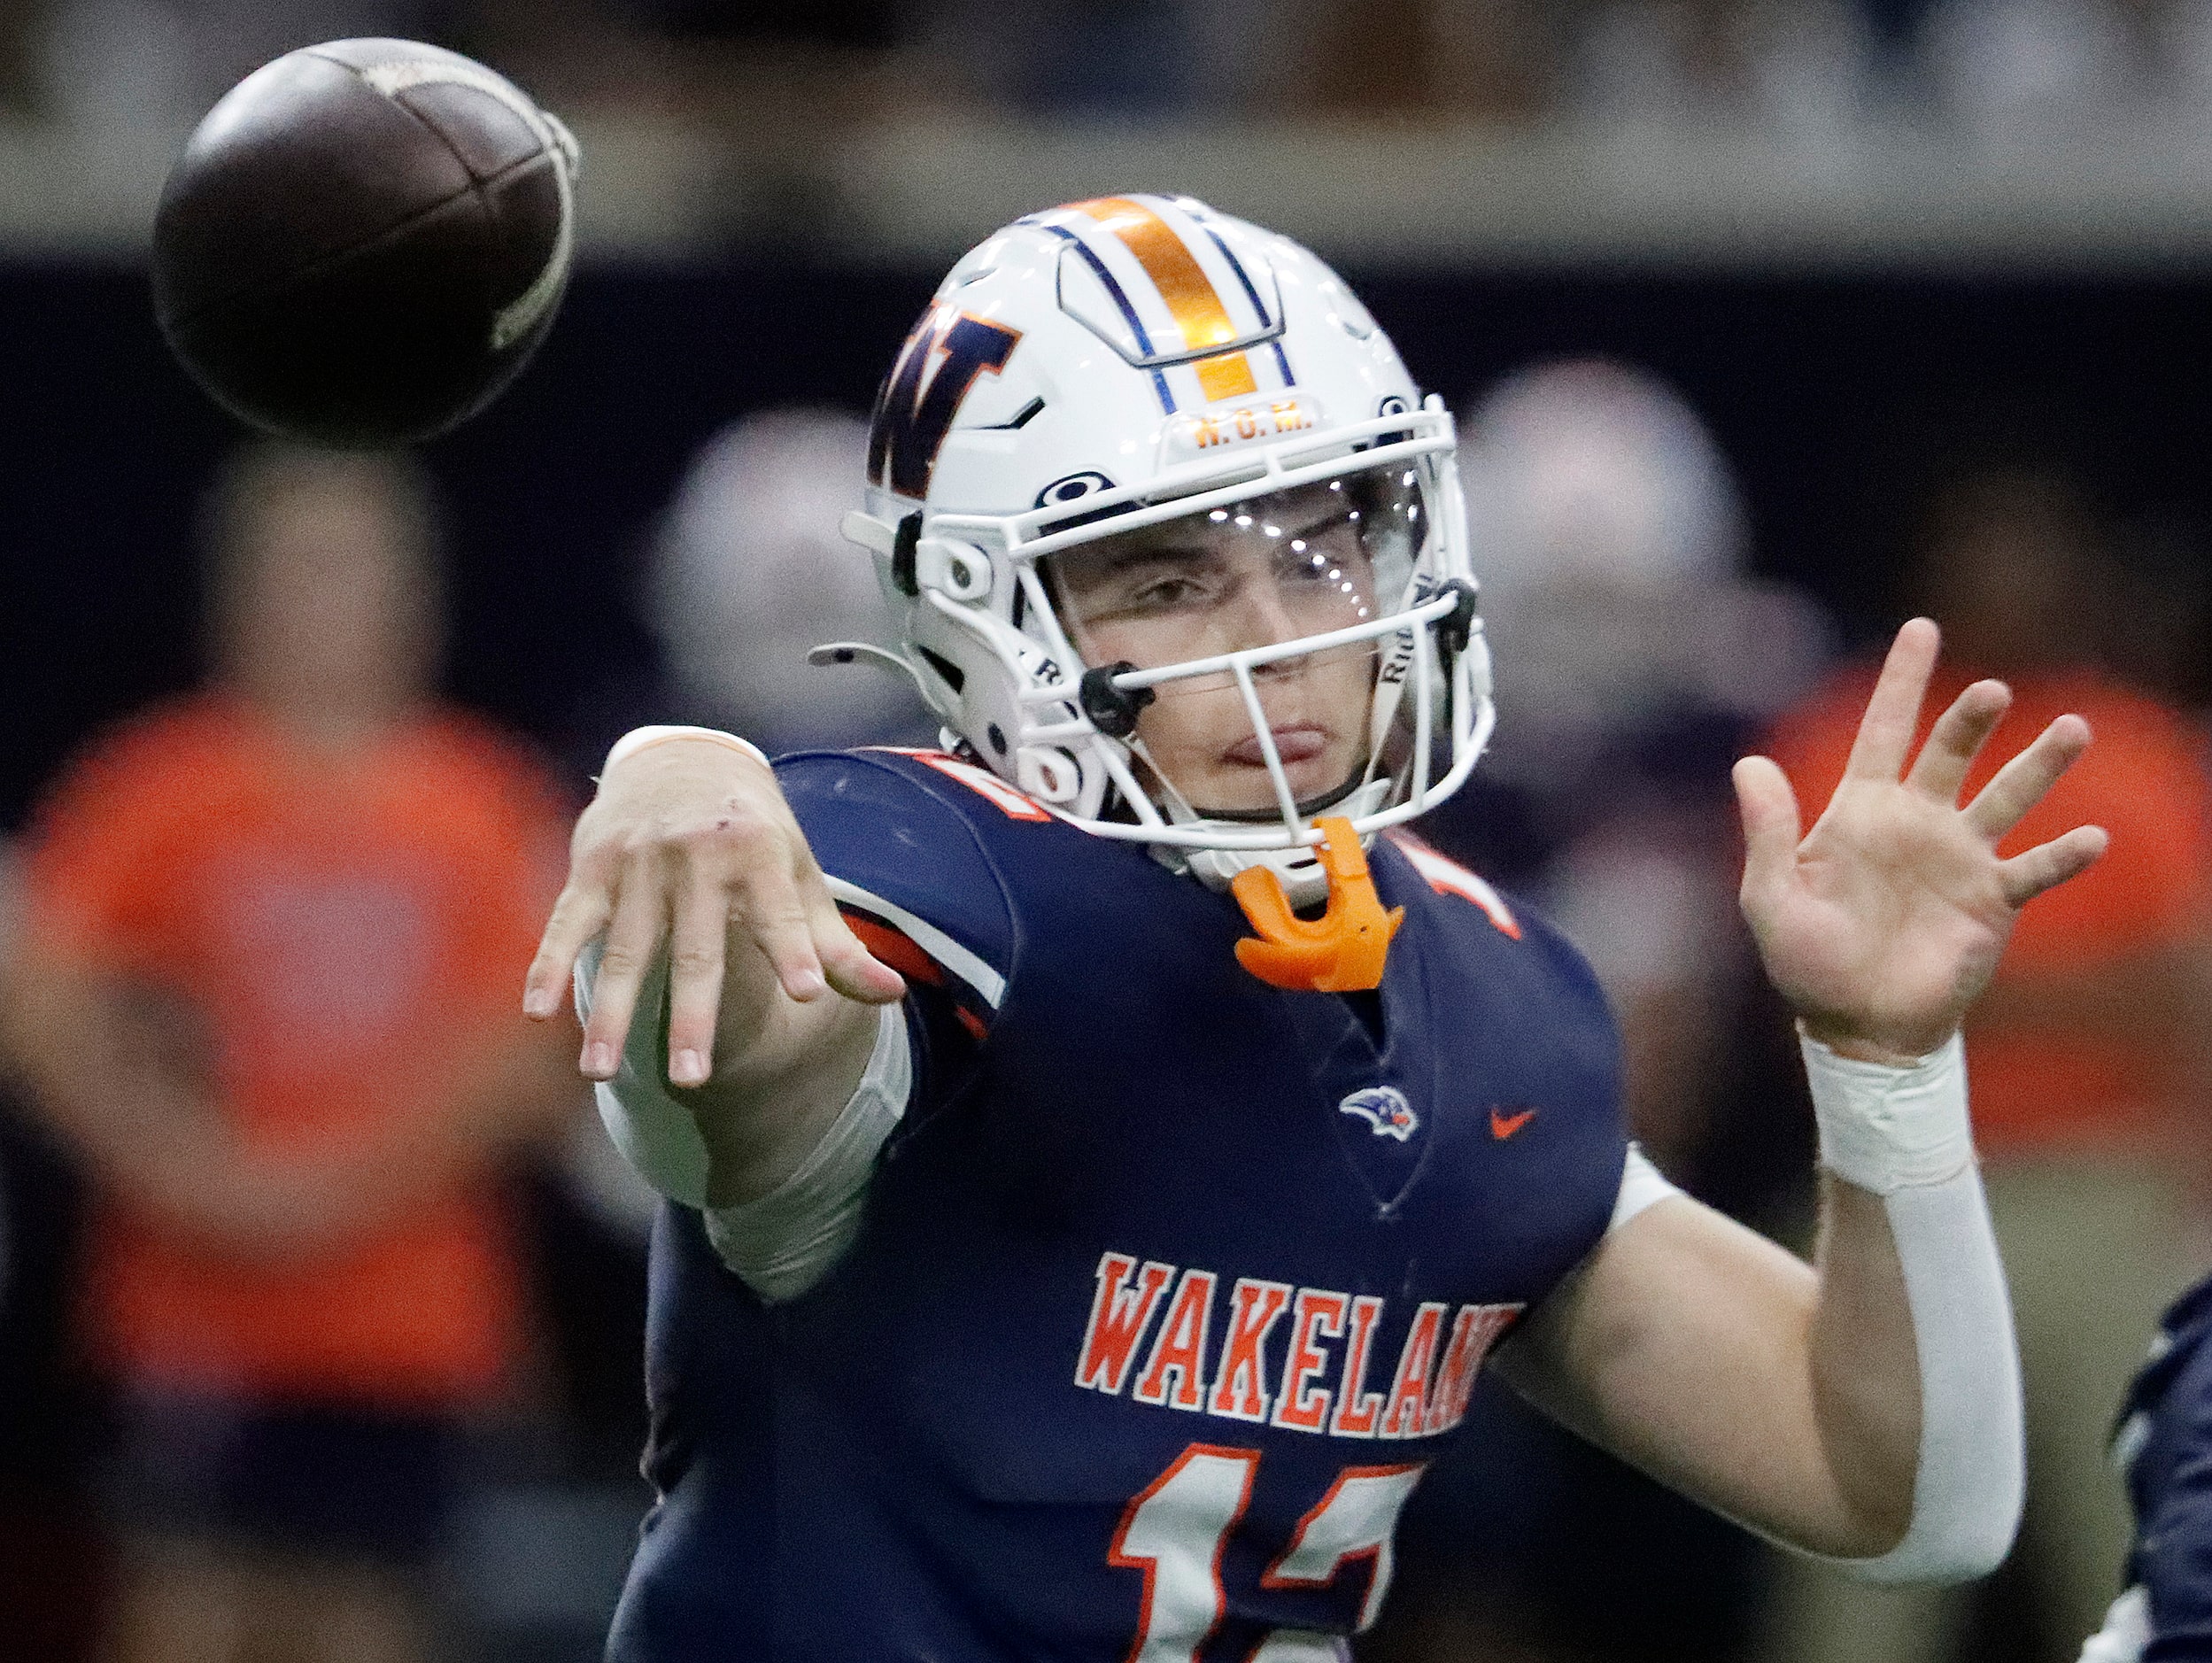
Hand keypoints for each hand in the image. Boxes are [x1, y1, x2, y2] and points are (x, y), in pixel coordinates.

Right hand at [522, 738, 903, 1085]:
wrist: (684, 755)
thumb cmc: (755, 831)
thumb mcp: (799, 871)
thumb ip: (834, 943)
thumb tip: (894, 995)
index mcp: (760, 852)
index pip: (779, 911)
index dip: (793, 949)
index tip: (807, 993)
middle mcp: (699, 855)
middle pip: (696, 948)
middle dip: (692, 1015)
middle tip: (691, 1080)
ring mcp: (640, 861)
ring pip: (626, 947)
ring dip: (612, 1011)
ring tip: (600, 1073)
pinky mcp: (593, 865)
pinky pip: (569, 922)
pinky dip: (551, 964)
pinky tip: (537, 1013)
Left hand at [1734, 618, 2107, 1062]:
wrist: (1858, 1024)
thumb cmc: (1808, 962)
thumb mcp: (1772, 899)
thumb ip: (1770, 833)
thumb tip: (1749, 763)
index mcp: (1861, 811)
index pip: (1883, 730)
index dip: (1902, 681)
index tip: (1922, 627)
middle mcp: (1916, 822)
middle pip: (1950, 753)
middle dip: (1971, 720)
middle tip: (1990, 692)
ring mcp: (1959, 857)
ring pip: (2006, 797)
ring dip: (2039, 766)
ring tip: (2072, 730)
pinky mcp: (1991, 901)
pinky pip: (2033, 870)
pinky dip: (2062, 855)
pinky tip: (2091, 837)